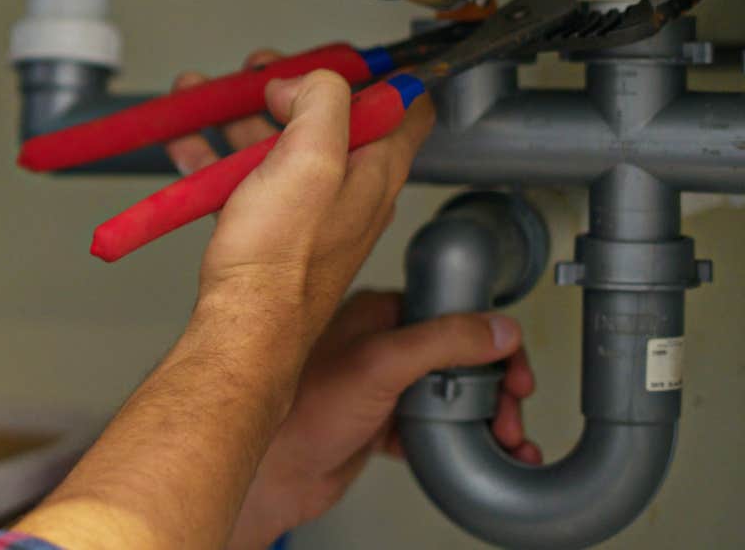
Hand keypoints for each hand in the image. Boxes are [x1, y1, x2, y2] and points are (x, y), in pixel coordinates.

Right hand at [165, 49, 436, 348]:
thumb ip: (321, 102)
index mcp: (375, 171)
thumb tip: (304, 83)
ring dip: (241, 115)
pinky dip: (216, 155)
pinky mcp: (271, 231)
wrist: (243, 326)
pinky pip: (245, 179)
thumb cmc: (279, 262)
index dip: (373, 71)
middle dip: (288, 86)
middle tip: (258, 73)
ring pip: (279, 146)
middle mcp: (349, 191)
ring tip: (204, 98)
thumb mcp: (310, 159)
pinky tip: (188, 145)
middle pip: (328, 119)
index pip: (404, 106)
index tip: (334, 57)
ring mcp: (309, 212)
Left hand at [226, 290, 540, 549]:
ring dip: (486, 417)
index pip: (451, 313)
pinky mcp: (380, 423)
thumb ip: (442, 342)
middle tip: (511, 416)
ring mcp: (381, 386)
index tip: (515, 370)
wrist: (271, 473)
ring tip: (508, 441)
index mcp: (374, 314)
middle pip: (459, 358)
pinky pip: (435, 427)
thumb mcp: (379, 364)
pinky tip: (485, 454)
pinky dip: (465, 440)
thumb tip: (497, 328)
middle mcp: (378, 345)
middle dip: (495, 389)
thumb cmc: (300, 411)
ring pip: (450, 394)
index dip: (491, 342)